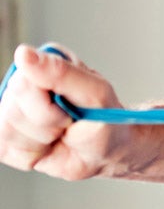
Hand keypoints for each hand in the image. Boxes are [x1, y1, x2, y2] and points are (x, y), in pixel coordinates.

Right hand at [0, 44, 126, 178]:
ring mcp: (13, 109)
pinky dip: (32, 155)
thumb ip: (61, 72)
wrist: (109, 152)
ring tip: (60, 134)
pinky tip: (49, 146)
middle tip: (69, 122)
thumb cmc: (106, 120)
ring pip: (7, 131)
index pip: (22, 83)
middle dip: (47, 123)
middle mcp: (24, 83)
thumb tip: (24, 54)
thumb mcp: (95, 93)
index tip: (70, 111)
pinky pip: (4, 150)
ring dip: (41, 140)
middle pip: (13, 109)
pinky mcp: (7, 136)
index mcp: (45, 64)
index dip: (47, 106)